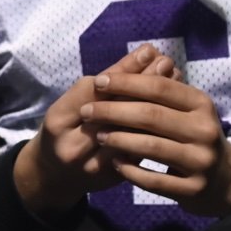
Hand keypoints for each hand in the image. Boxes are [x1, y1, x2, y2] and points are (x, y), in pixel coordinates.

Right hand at [12, 44, 174, 218]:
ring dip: (156, 106)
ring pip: (132, 133)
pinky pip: (140, 151)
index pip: (95, 91)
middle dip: (145, 85)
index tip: (149, 52)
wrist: (55, 175)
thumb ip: (108, 79)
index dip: (124, 71)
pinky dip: (157, 127)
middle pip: (116, 111)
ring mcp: (95, 167)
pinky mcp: (114, 178)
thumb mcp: (74, 100)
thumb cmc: (65, 128)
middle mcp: (74, 147)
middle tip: (168, 64)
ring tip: (175, 82)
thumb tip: (146, 53)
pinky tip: (172, 110)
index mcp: (60, 120)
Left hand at [82, 71, 230, 217]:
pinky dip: (130, 170)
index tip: (98, 80)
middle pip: (151, 115)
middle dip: (113, 111)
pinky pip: (153, 180)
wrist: (226, 179)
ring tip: (97, 135)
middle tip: (87, 111)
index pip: (159, 87)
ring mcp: (200, 161)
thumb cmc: (196, 135)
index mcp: (201, 103)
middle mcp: (204, 130)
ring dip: (118, 140)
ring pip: (151, 147)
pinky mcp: (192, 189)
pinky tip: (115, 163)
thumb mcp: (188, 109)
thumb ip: (162, 90)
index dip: (127, 82)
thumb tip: (134, 58)